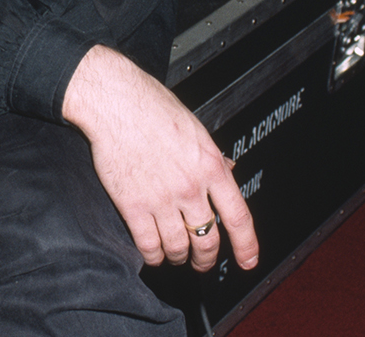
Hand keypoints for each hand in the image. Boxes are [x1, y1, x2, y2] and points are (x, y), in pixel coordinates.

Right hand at [62, 45, 258, 272]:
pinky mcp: (133, 205)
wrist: (116, 102)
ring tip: (177, 257)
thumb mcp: (196, 129)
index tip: (248, 260)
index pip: (238, 216)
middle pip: (208, 239)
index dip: (246, 245)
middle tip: (203, 262)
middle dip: (207, 258)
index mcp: (210, 166)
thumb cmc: (153, 107)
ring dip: (179, 257)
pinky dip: (153, 256)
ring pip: (179, 247)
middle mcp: (190, 186)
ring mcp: (161, 198)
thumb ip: (213, 156)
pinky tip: (154, 255)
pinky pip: (149, 244)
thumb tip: (229, 170)